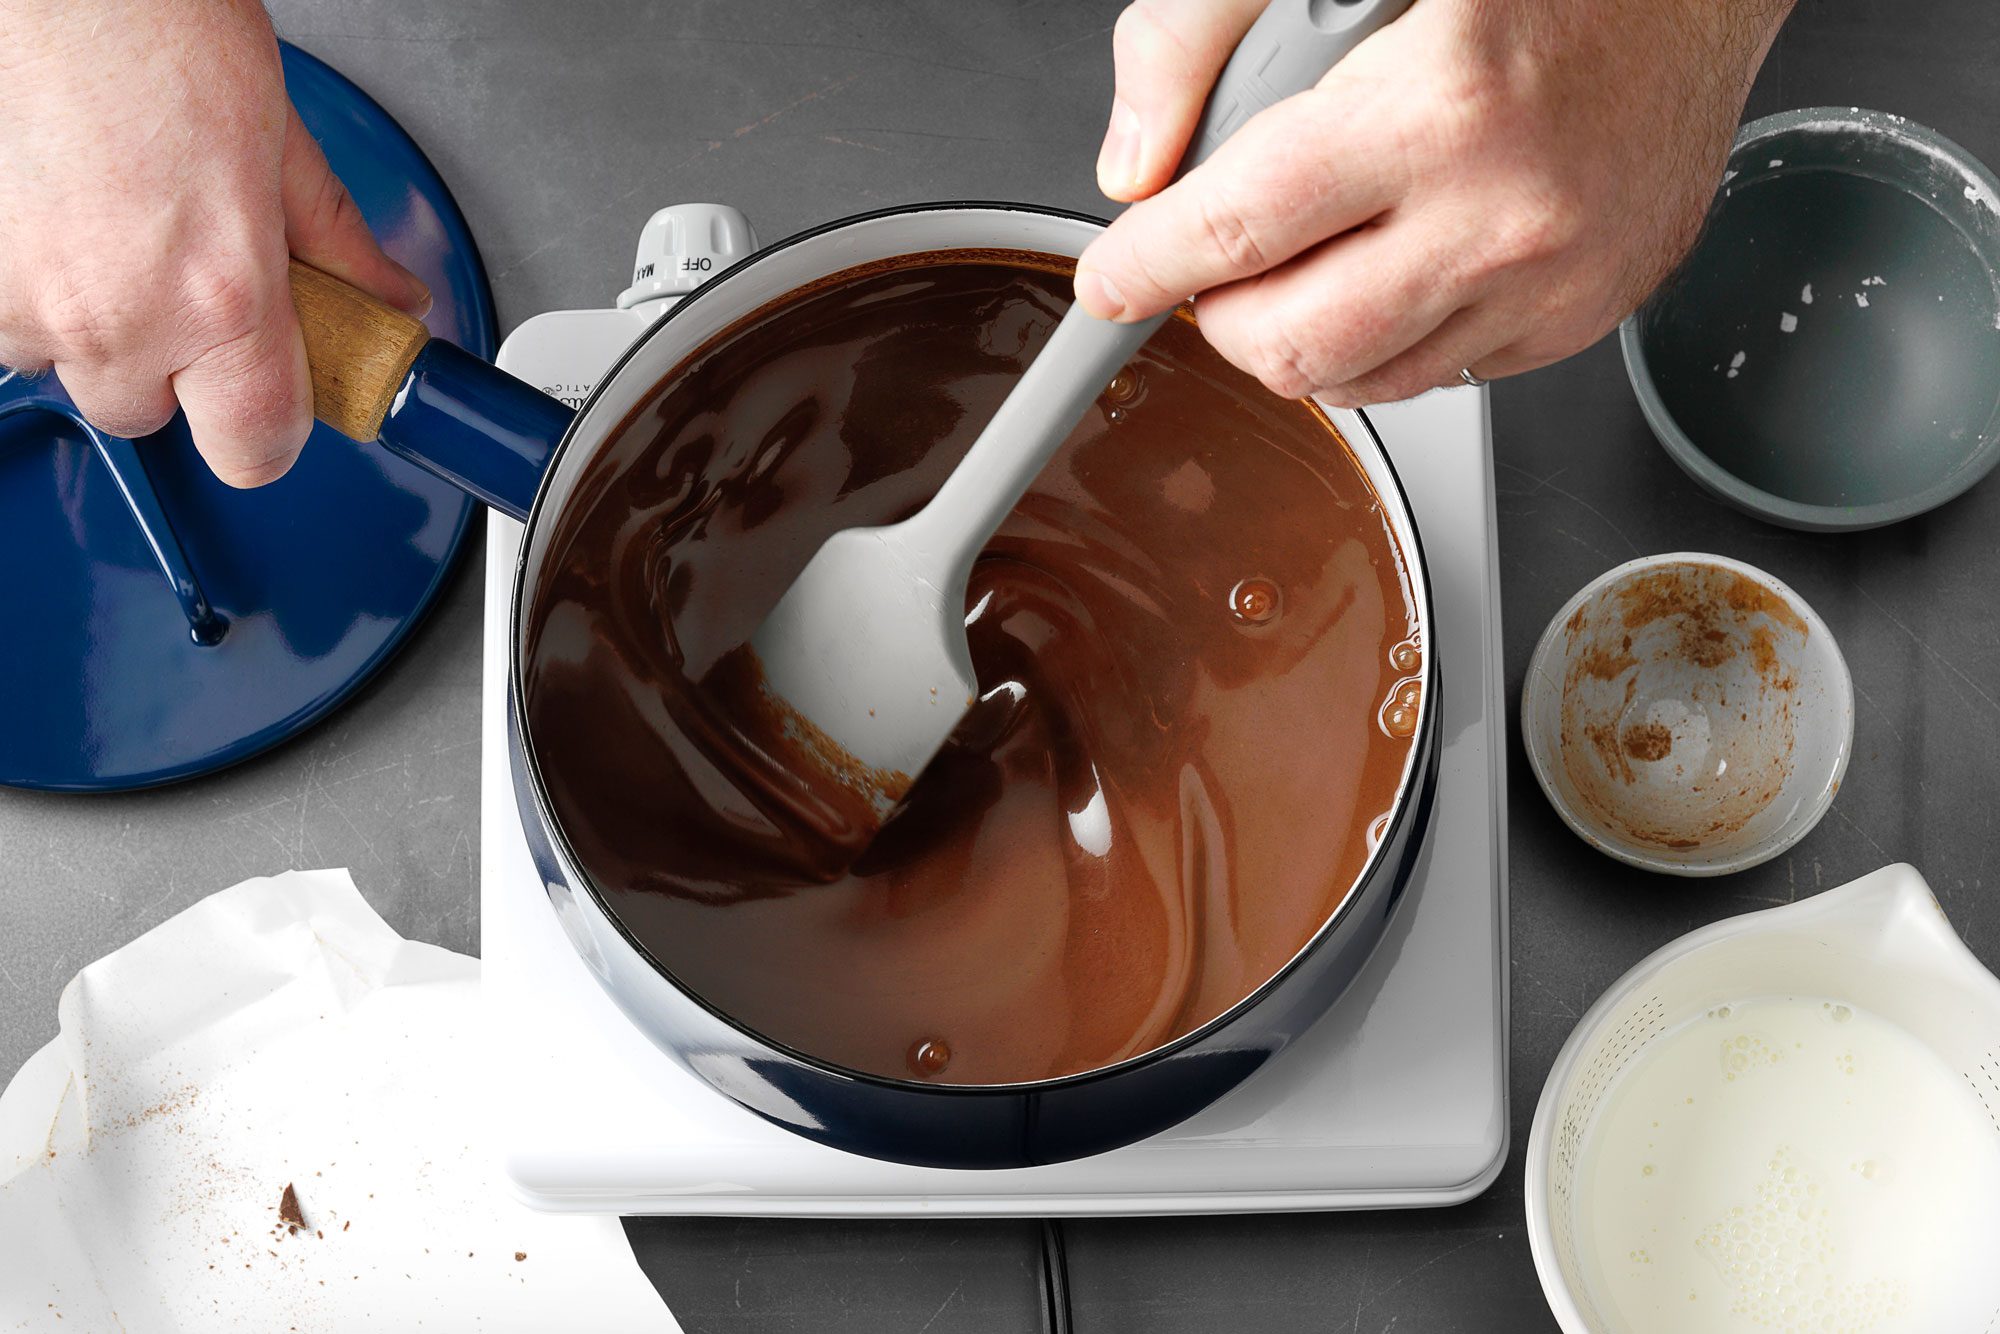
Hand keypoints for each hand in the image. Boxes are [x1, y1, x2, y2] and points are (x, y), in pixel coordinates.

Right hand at [0, 0, 429, 485]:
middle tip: (189, 284)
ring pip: (71, 369)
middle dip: (176, 368)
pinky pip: (8, 325)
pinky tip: (62, 221)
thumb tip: (389, 300)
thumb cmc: (149, 26)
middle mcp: (118, 316)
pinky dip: (34, 290)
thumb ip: (335, 243)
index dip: (269, 434)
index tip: (275, 406)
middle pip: (151, 416)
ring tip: (117, 232)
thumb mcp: (279, 138)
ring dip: (98, 326)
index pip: (255, 448)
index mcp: (220, 295)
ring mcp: (25, 301)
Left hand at [1074, 0, 1792, 404]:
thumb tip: (1133, 163)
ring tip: (1299, 264)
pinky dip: (1387, 341)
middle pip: (1294, 345)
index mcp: (1439, 107)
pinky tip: (1392, 266)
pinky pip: (1441, 375)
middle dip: (1220, 319)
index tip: (1111, 281)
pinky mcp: (1585, 314)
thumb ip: (1197, 39)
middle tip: (1208, 270)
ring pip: (1364, 384)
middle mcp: (1504, 213)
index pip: (1239, 228)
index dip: (1147, 266)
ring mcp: (1554, 279)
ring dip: (1299, 340)